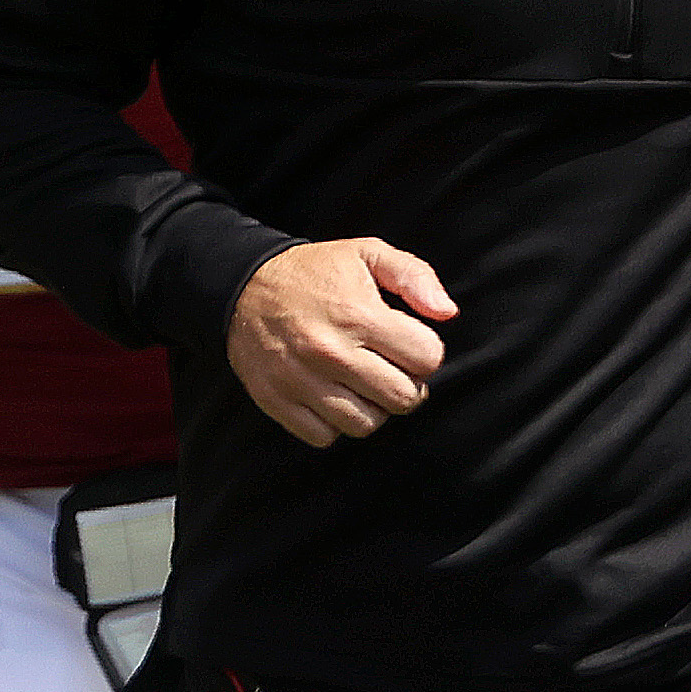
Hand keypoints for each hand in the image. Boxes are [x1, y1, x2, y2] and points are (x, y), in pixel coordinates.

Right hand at [228, 239, 455, 447]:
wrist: (242, 288)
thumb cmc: (315, 273)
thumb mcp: (368, 254)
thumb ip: (415, 277)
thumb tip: (448, 313)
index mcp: (359, 315)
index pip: (428, 358)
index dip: (426, 352)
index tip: (409, 344)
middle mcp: (330, 352)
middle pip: (403, 398)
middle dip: (407, 385)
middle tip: (391, 368)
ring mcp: (301, 381)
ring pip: (366, 424)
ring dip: (373, 407)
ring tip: (362, 383)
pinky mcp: (276, 401)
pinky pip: (325, 437)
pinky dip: (334, 423)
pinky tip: (333, 395)